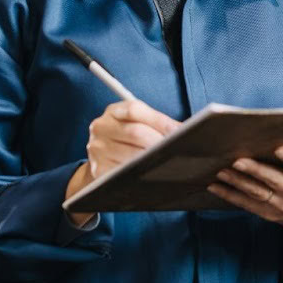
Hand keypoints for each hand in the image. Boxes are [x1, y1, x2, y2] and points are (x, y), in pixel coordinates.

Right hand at [64, 99, 178, 226]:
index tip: (178, 131)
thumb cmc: (127, 139)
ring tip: (167, 160)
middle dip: (159, 142)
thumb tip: (185, 129)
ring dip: (152, 159)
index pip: (135, 110)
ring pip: (131, 154)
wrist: (101, 159)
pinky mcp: (98, 168)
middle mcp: (101, 127)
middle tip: (176, 148)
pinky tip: (151, 172)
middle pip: (135, 132)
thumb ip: (158, 122)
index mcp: (113, 111)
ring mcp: (97, 148)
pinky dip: (140, 173)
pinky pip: (123, 172)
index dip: (159, 120)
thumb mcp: (138, 123)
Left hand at [207, 136, 282, 247]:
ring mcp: (282, 206)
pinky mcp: (269, 212)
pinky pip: (247, 204)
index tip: (279, 148)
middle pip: (274, 182)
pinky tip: (214, 184)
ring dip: (236, 183)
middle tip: (237, 159)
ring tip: (220, 170)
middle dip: (254, 171)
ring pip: (256, 193)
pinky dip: (230, 195)